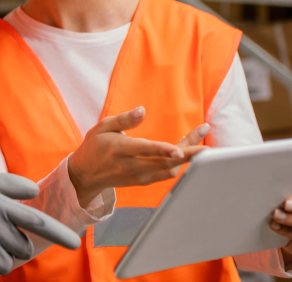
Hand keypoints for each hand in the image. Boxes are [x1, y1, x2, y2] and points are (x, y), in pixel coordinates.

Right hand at [66, 107, 208, 206]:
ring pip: (170, 169)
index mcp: (121, 150)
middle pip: (165, 161)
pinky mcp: (145, 181)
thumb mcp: (102, 127)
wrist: (85, 176)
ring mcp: (140, 176)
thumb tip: (142, 110)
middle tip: (205, 138)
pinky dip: (181, 163)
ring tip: (202, 141)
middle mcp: (133, 166)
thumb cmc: (94, 147)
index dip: (163, 150)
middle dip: (188, 151)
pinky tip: (190, 150)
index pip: (146, 150)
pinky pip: (168, 173)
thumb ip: (123, 119)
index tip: (180, 148)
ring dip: (188, 157)